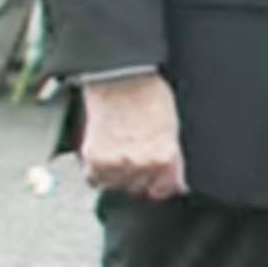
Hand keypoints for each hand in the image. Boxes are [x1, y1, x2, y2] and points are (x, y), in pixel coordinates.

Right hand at [79, 71, 185, 199]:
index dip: (160, 184)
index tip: (155, 179)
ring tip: (116, 151)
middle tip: (132, 156)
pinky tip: (102, 156)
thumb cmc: (147, 94)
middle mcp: (145, 166)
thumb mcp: (171, 129)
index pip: (167, 190)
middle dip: (138, 177)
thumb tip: (172, 181)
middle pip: (141, 189)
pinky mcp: (96, 160)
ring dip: (116, 175)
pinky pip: (95, 180)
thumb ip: (171, 159)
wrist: (119, 76)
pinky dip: (97, 172)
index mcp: (167, 159)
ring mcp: (120, 165)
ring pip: (118, 187)